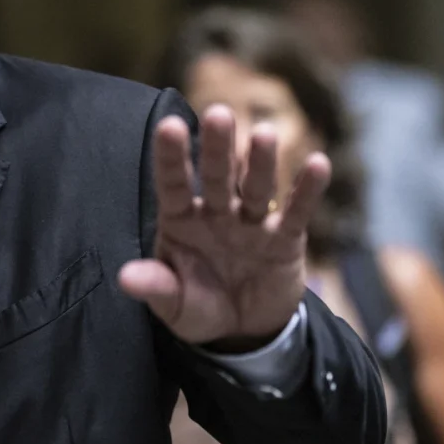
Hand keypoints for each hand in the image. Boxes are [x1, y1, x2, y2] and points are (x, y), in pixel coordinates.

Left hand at [118, 105, 330, 348]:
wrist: (242, 330)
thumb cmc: (198, 306)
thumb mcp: (173, 304)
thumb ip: (155, 288)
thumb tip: (125, 278)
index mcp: (181, 221)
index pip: (173, 185)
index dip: (172, 158)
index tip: (168, 126)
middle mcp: (216, 213)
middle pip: (216, 176)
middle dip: (217, 148)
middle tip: (218, 113)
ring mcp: (251, 223)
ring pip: (255, 187)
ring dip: (260, 162)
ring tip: (264, 134)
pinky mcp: (284, 239)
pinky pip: (296, 213)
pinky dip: (306, 191)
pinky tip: (318, 164)